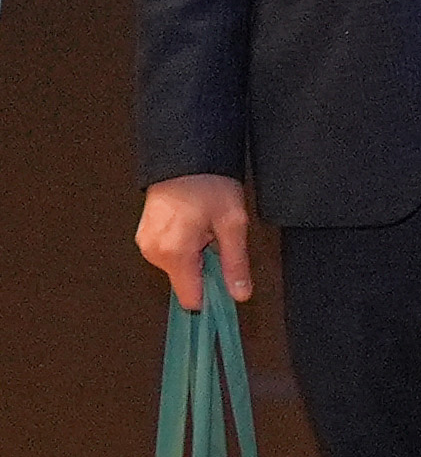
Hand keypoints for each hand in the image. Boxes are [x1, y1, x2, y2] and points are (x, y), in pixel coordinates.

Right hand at [137, 173, 255, 307]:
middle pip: (186, 282)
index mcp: (174, 253)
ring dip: (196, 256)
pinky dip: (184, 247)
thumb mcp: (233, 225)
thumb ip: (235, 263)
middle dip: (207, 269)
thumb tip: (240, 295)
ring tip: (205, 228)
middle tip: (218, 239)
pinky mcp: (144, 236)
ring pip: (179, 268)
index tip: (228, 287)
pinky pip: (169, 254)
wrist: (185, 157)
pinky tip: (194, 226)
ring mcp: (146, 244)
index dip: (212, 297)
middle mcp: (154, 253)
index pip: (191, 299)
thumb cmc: (210, 185)